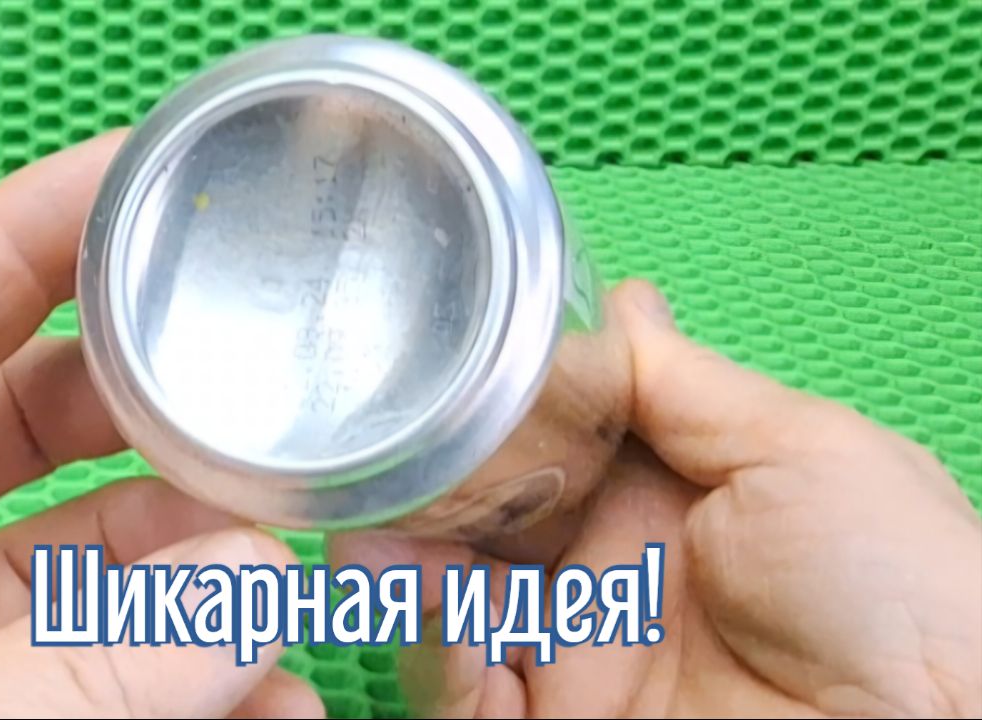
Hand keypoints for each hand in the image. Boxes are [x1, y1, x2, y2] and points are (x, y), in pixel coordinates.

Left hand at [0, 132, 321, 717]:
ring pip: (85, 566)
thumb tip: (248, 591)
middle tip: (245, 394)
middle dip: (142, 411)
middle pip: (16, 433)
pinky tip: (268, 698)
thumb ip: (65, 669)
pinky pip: (110, 680)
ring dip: (201, 576)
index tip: (129, 185)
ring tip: (279, 599)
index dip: (12, 244)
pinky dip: (199, 677)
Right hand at [333, 280, 981, 716]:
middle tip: (381, 441)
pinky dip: (421, 638)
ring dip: (400, 552)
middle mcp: (609, 571)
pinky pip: (460, 685)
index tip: (442, 366)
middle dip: (427, 478)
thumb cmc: (903, 584)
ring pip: (453, 597)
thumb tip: (621, 300)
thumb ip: (687, 384)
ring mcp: (577, 654)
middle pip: (484, 515)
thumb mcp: (803, 449)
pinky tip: (404, 584)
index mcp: (664, 496)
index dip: (491, 411)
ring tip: (369, 510)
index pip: (548, 441)